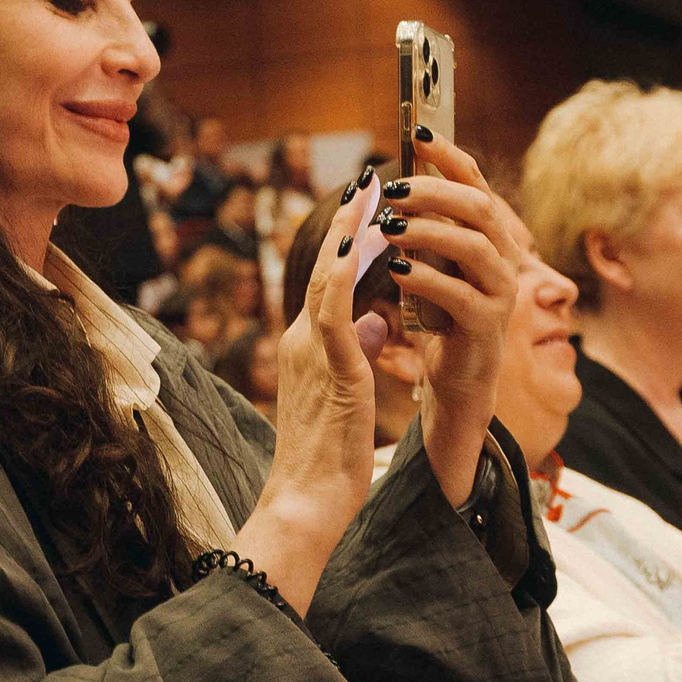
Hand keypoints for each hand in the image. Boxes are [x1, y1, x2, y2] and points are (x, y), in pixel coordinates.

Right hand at [233, 179, 387, 612]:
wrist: (308, 500)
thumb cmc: (329, 458)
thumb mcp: (348, 393)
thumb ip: (358, 351)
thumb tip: (378, 320)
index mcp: (307, 348)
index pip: (328, 283)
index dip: (345, 243)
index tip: (365, 208)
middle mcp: (303, 340)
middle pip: (324, 268)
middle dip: (347, 224)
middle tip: (368, 181)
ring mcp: (312, 350)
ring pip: (329, 276)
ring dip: (350, 232)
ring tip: (370, 193)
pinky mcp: (331, 365)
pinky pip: (338, 305)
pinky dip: (350, 269)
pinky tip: (368, 241)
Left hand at [382, 131, 522, 505]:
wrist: (455, 384)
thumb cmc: (440, 322)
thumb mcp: (432, 268)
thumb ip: (424, 231)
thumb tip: (397, 184)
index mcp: (490, 241)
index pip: (476, 186)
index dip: (451, 157)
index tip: (420, 131)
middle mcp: (505, 261)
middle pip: (481, 208)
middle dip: (438, 191)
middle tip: (397, 188)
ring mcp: (501, 294)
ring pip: (474, 247)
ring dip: (430, 231)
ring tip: (391, 227)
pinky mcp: (487, 327)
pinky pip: (459, 295)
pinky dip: (427, 278)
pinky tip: (398, 269)